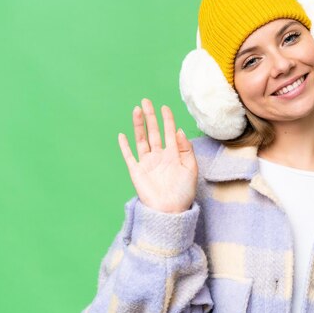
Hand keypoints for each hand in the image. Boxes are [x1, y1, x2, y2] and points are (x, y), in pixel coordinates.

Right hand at [118, 98, 197, 213]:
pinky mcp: (137, 172)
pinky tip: (122, 135)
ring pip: (141, 139)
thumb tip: (179, 131)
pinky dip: (125, 146)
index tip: (165, 107)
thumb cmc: (184, 192)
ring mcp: (147, 163)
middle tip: (147, 101)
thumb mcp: (191, 169)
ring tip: (136, 110)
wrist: (171, 211)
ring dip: (139, 125)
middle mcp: (159, 156)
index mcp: (173, 155)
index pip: (169, 132)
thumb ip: (186, 149)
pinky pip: (129, 156)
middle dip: (150, 117)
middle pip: (153, 132)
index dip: (167, 120)